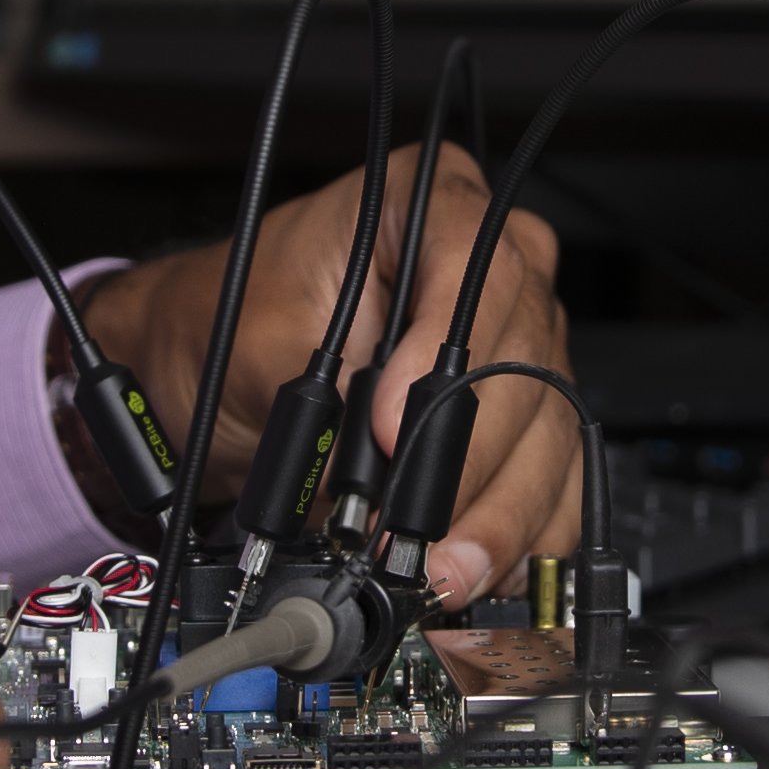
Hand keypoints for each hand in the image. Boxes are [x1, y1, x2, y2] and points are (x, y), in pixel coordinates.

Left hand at [78, 152, 578, 605]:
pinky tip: (481, 564)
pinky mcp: (526, 414)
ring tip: (441, 568)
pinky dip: (520, 533)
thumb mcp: (270, 337)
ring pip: (548, 434)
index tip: (387, 427)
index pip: (479, 271)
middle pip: (524, 365)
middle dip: (465, 462)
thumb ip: (333, 389)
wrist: (213, 369)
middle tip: (411, 525)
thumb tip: (377, 464)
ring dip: (496, 516)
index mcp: (432, 200)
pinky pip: (554, 478)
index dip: (442, 357)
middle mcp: (495, 266)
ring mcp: (522, 341)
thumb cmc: (237, 328)